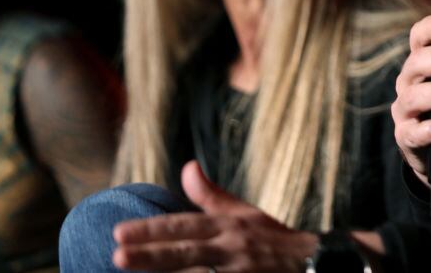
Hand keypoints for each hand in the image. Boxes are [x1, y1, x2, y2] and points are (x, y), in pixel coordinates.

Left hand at [112, 160, 316, 271]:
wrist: (314, 263)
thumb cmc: (274, 238)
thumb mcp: (246, 213)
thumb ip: (211, 195)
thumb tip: (187, 166)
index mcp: (229, 225)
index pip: (185, 225)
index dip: (152, 230)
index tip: (120, 233)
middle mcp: (232, 248)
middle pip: (186, 252)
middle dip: (151, 256)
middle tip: (116, 256)